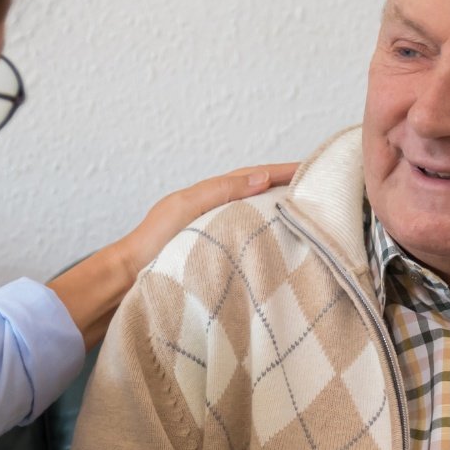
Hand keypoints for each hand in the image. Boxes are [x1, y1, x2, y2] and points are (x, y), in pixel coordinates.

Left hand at [48, 162, 297, 349]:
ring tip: (312, 216)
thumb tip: (261, 176)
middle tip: (321, 190)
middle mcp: (216, 212)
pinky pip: (252, 243)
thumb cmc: (151, 244)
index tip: (314, 168)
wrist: (127, 281)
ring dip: (284, 214)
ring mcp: (218, 235)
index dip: (283, 170)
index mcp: (209, 194)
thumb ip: (221, 191)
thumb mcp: (185, 207)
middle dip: (290, 189)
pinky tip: (285, 247)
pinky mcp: (220, 260)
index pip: (254, 176)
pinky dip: (271, 239)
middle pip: (260, 194)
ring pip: (258, 218)